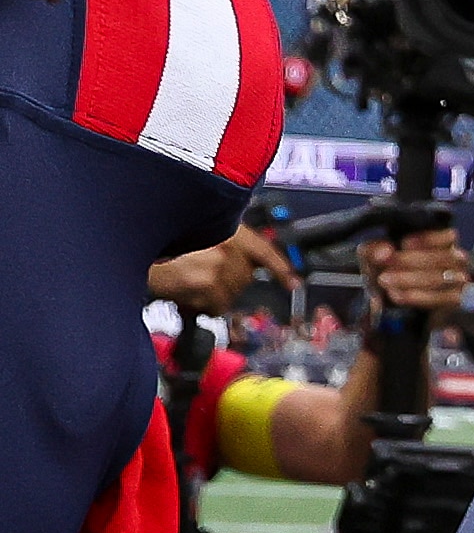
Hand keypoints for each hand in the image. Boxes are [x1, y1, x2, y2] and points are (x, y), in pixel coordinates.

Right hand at [146, 223, 295, 317]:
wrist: (122, 247)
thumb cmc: (149, 241)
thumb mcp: (189, 231)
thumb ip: (217, 243)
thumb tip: (237, 264)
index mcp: (224, 225)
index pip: (264, 250)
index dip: (280, 268)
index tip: (292, 283)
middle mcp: (226, 241)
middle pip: (244, 277)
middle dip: (225, 284)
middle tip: (198, 280)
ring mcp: (217, 262)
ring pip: (230, 294)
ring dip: (209, 295)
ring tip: (184, 284)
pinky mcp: (204, 282)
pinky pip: (214, 306)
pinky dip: (199, 306)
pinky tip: (182, 294)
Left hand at [363, 226, 468, 322]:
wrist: (388, 304)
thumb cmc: (386, 272)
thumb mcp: (373, 257)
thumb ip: (374, 249)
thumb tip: (385, 251)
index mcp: (441, 243)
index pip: (449, 236)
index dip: (428, 239)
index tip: (404, 244)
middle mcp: (456, 261)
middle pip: (444, 257)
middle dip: (412, 261)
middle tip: (385, 266)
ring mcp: (459, 282)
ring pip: (443, 278)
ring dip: (411, 279)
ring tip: (386, 281)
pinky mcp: (456, 302)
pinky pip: (444, 299)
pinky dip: (419, 296)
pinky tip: (397, 295)